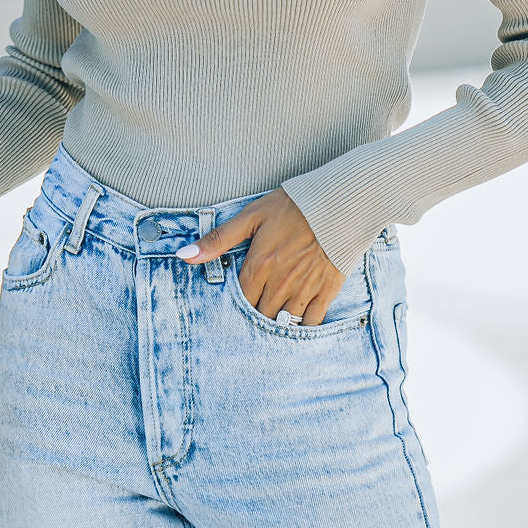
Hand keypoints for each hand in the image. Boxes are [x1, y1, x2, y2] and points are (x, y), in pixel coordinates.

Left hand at [176, 186, 344, 325]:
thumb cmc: (295, 205)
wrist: (342, 201)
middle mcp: (280, 283)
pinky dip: (302, 326)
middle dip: (255, 315)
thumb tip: (184, 256)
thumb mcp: (252, 216)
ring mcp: (305, 289)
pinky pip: (311, 322)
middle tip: (254, 311)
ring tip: (273, 317)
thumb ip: (217, 240)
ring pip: (283, 322)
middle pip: (260, 315)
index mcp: (259, 265)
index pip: (240, 300)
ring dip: (276, 322)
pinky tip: (297, 321)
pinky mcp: (327, 291)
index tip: (236, 303)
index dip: (236, 305)